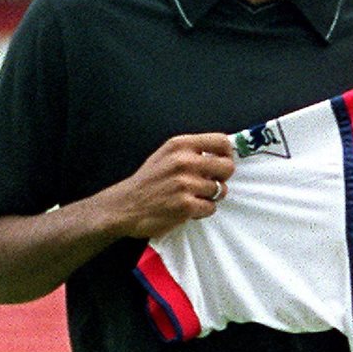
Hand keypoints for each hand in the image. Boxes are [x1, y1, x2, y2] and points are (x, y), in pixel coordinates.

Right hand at [103, 132, 235, 238]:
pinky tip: (188, 208)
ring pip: (221, 190)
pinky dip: (203, 210)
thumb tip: (224, 153)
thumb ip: (192, 151)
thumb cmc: (149, 181)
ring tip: (193, 196)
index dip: (227, 154)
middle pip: (227, 167)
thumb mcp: (166, 154)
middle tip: (210, 183)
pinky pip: (211, 208)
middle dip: (223, 177)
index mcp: (180, 145)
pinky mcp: (185, 206)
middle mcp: (184, 162)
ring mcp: (185, 184)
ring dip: (210, 196)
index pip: (222, 141)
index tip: (222, 162)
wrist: (125, 206)